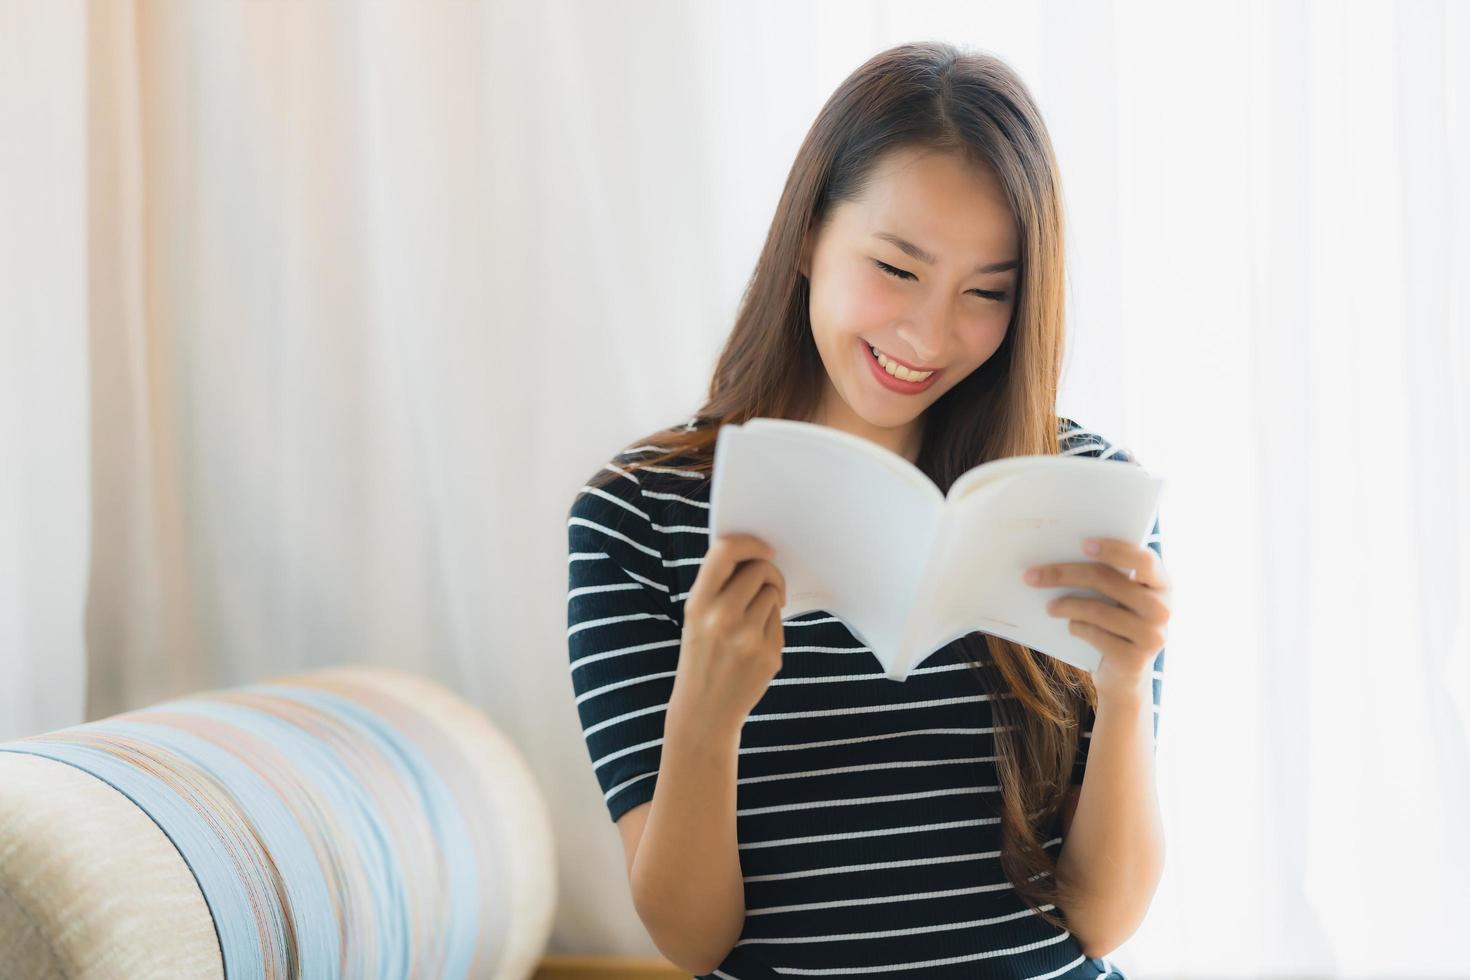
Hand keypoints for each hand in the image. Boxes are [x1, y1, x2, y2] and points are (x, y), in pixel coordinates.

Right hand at [669, 533, 786, 738]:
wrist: (704, 711)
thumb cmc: (702, 656)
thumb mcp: (696, 618)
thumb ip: (719, 586)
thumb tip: (755, 554)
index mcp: (698, 604)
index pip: (725, 552)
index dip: (749, 543)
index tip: (764, 548)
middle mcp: (721, 617)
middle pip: (759, 569)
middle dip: (768, 572)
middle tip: (769, 584)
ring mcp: (747, 637)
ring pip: (772, 594)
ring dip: (770, 599)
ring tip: (756, 619)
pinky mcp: (768, 654)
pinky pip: (779, 622)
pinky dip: (772, 625)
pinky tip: (756, 644)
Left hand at [1022, 537, 1170, 700]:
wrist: (1124, 676)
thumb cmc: (1116, 625)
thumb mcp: (1119, 599)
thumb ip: (1107, 577)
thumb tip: (1059, 554)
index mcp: (1161, 584)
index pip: (1143, 559)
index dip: (1114, 550)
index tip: (1082, 544)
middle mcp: (1163, 609)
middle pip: (1108, 580)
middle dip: (1065, 574)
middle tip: (1033, 576)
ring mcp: (1152, 636)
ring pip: (1097, 609)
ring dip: (1065, 605)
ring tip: (1049, 606)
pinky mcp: (1134, 659)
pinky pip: (1095, 635)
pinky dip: (1077, 628)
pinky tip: (1070, 626)